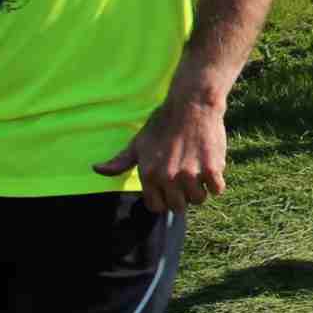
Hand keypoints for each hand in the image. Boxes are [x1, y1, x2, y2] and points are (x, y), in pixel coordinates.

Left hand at [92, 94, 227, 214]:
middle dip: (182, 196)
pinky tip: (211, 166)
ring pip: (198, 199)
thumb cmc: (163, 123)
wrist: (191, 105)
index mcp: (149, 174)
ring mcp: (190, 174)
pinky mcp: (211, 169)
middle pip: (178, 206)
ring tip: (198, 171)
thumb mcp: (138, 142)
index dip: (164, 198)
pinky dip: (216, 181)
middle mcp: (168, 178)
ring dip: (200, 189)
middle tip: (186, 178)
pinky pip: (217, 189)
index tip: (170, 187)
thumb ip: (119, 161)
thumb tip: (96, 170)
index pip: (157, 207)